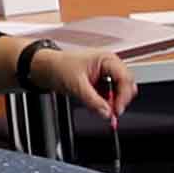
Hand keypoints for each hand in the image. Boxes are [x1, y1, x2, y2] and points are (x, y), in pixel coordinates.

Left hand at [19, 39, 133, 124]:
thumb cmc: (59, 67)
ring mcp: (107, 74)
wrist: (47, 68)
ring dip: (113, 102)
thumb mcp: (77, 86)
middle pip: (126, 85)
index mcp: (106, 60)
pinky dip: (107, 103)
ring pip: (120, 91)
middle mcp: (110, 65)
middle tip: (112, 112)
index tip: (116, 110)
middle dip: (120, 99)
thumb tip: (107, 113)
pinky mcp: (102, 82)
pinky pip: (111, 95)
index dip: (123, 95)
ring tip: (102, 109)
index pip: (124, 78)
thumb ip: (93, 101)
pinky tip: (99, 106)